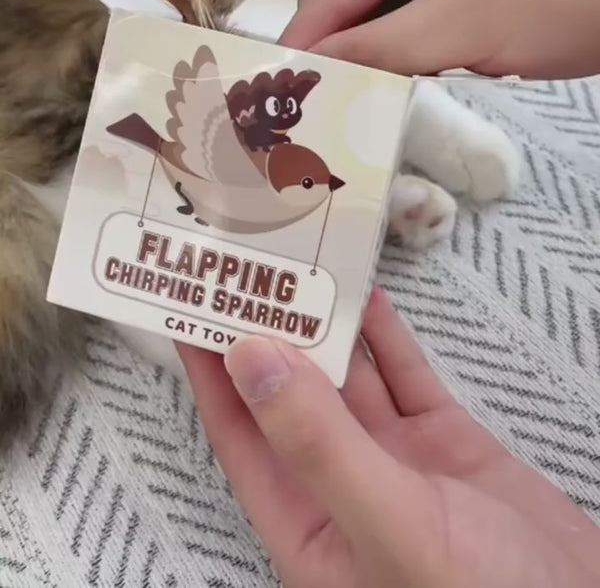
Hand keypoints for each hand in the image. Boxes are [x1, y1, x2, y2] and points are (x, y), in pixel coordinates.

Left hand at [180, 289, 599, 587]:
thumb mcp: (388, 524)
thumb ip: (318, 443)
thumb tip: (249, 357)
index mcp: (308, 527)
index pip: (241, 436)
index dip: (213, 372)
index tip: (190, 303)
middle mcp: (344, 490)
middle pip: (291, 398)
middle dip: (269, 334)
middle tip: (249, 264)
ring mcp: (398, 466)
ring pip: (349, 383)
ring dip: (327, 328)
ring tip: (303, 266)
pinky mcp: (447, 446)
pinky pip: (406, 381)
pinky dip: (387, 340)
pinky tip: (370, 299)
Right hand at [280, 0, 599, 79]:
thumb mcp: (459, 29)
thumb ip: (378, 51)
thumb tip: (312, 75)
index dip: (306, 41)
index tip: (275, 96)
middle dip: (338, 49)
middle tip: (308, 111)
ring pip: (381, 9)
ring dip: (370, 54)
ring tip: (344, 104)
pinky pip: (412, 13)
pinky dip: (402, 49)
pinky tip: (393, 83)